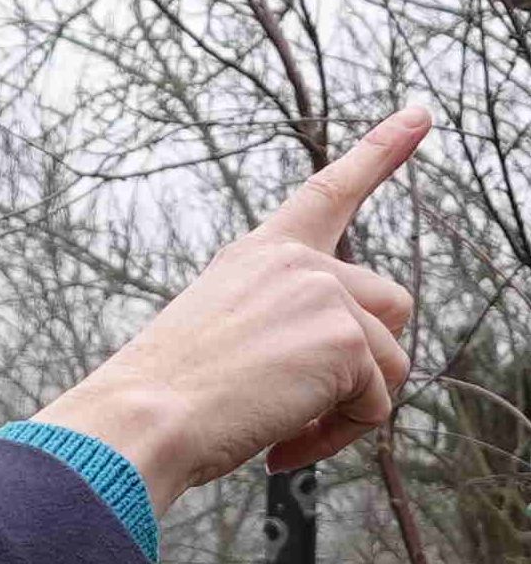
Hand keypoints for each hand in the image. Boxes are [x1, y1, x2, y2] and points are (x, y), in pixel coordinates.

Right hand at [39, 109, 426, 514]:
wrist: (143, 417)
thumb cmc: (168, 396)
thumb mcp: (225, 336)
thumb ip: (289, 325)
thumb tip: (354, 366)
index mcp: (260, 255)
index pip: (329, 191)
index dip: (381, 151)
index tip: (419, 114)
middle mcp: (299, 262)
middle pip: (389, 305)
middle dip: (368, 362)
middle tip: (306, 411)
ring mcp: (327, 295)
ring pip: (389, 363)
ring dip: (349, 412)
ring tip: (283, 434)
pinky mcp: (346, 341)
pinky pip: (376, 407)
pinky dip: (337, 438)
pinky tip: (281, 449)